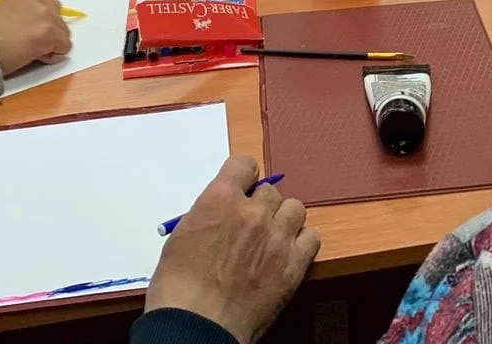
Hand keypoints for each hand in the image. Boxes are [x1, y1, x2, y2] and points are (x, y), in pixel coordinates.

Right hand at [0, 0, 72, 74]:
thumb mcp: (3, 10)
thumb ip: (22, 9)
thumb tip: (36, 17)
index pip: (48, 3)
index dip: (41, 21)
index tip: (28, 31)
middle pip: (58, 16)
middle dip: (50, 30)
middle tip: (32, 42)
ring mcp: (46, 16)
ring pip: (63, 32)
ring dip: (52, 43)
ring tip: (32, 50)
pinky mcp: (51, 33)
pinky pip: (65, 47)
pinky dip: (54, 55)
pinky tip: (37, 57)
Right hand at [145, 155, 319, 343]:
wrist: (196, 325)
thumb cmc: (178, 287)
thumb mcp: (182, 236)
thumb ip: (208, 215)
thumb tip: (221, 214)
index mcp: (221, 199)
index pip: (244, 165)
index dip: (243, 177)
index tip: (242, 187)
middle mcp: (254, 212)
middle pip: (270, 191)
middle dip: (261, 205)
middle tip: (251, 224)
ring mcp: (277, 238)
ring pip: (295, 208)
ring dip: (284, 219)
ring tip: (272, 236)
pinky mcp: (293, 266)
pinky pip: (312, 238)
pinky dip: (302, 242)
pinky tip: (288, 253)